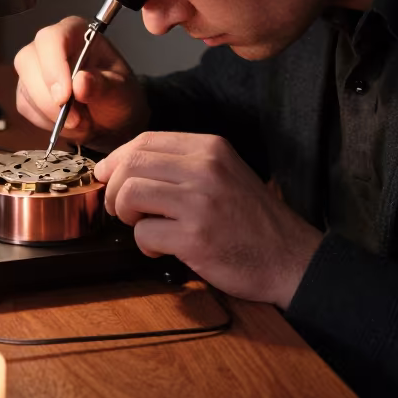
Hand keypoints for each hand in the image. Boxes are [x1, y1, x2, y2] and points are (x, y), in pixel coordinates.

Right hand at [14, 17, 148, 150]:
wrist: (112, 116)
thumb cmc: (117, 94)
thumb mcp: (120, 90)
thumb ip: (102, 85)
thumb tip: (80, 82)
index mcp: (75, 32)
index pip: (51, 39)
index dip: (53, 66)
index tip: (64, 97)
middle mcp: (49, 45)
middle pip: (28, 61)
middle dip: (48, 97)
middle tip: (75, 120)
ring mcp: (35, 67)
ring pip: (25, 87)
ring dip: (51, 113)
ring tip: (81, 122)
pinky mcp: (27, 91)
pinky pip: (26, 107)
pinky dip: (46, 121)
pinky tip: (68, 123)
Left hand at [93, 131, 322, 307]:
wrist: (290, 257)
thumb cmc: (252, 220)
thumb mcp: (225, 173)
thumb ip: (184, 165)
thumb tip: (126, 166)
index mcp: (211, 148)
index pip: (146, 140)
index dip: (117, 158)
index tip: (107, 175)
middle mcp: (205, 168)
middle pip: (132, 164)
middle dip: (114, 187)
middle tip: (118, 208)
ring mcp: (200, 202)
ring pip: (131, 194)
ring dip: (125, 214)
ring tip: (140, 226)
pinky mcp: (195, 237)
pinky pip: (144, 233)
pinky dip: (144, 244)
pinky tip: (161, 249)